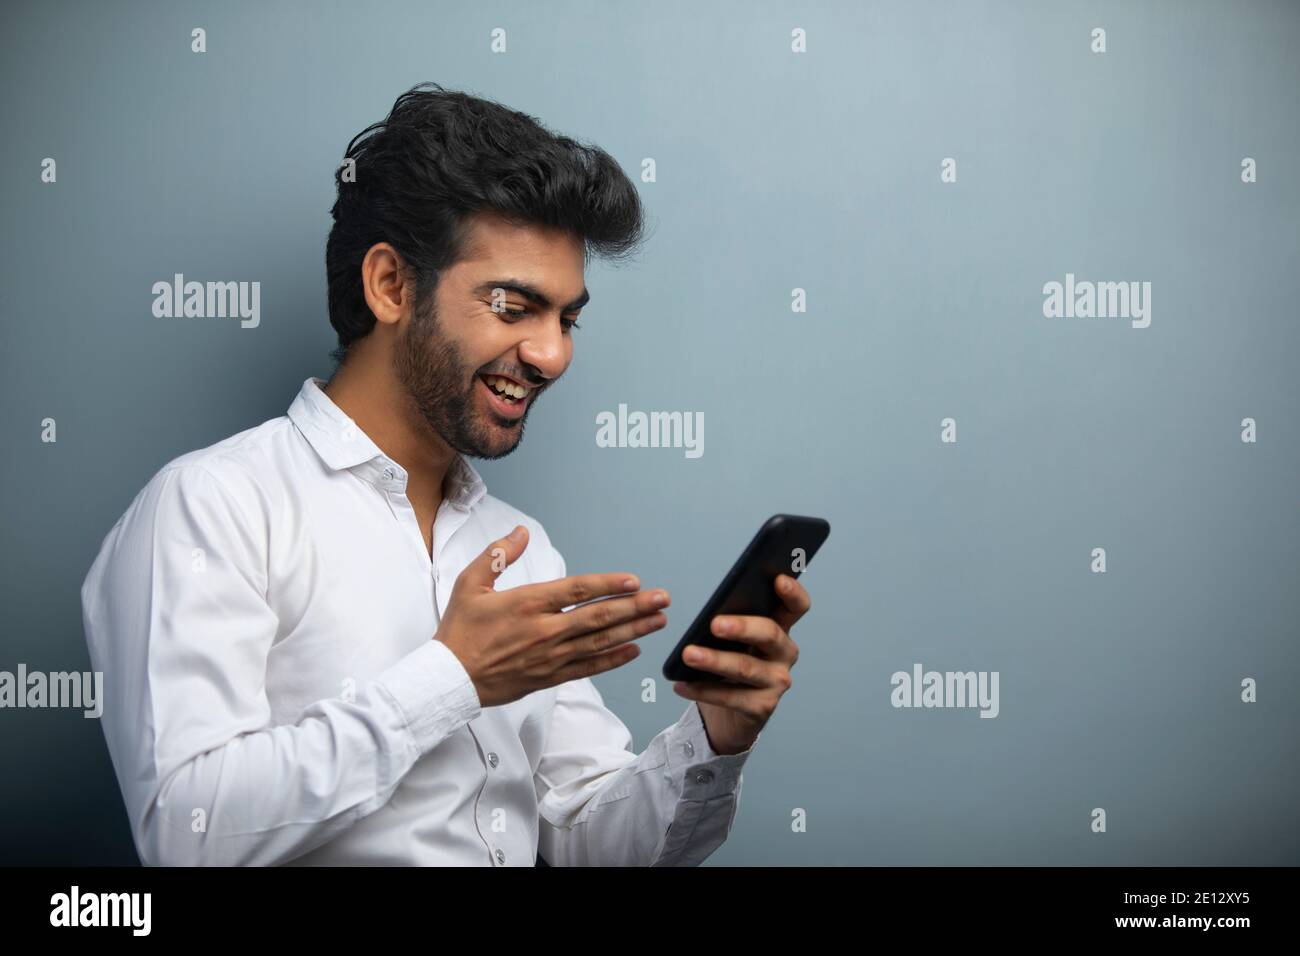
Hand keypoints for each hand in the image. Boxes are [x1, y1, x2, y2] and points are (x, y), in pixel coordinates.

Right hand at [437, 525, 671, 707]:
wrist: (448, 679)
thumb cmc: (460, 630)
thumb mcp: (470, 584)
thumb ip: (498, 555)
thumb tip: (521, 532)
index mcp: (527, 604)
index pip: (577, 590)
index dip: (609, 584)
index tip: (634, 581)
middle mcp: (544, 630)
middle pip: (599, 616)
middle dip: (635, 607)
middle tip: (662, 599)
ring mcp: (550, 656)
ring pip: (600, 642)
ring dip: (633, 630)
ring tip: (659, 621)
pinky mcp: (549, 676)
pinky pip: (589, 668)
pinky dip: (614, 659)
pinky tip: (634, 650)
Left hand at [672, 573, 810, 754]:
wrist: (730, 714)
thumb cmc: (730, 664)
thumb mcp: (732, 641)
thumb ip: (729, 622)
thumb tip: (709, 615)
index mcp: (780, 628)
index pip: (796, 607)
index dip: (792, 593)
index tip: (778, 579)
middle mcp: (785, 653)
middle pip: (770, 633)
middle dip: (742, 627)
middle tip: (715, 624)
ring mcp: (777, 682)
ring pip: (746, 667)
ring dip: (714, 660)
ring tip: (688, 655)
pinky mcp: (763, 707)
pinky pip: (731, 697)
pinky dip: (703, 690)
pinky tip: (681, 685)